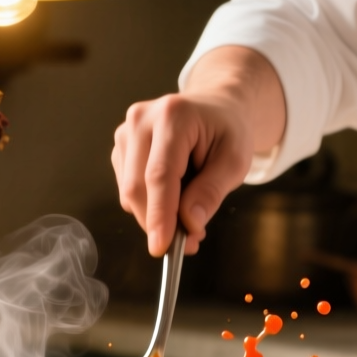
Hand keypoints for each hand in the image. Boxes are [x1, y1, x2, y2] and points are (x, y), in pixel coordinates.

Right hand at [111, 46, 284, 256]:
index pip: (160, 174)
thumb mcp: (235, 161)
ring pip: (129, 193)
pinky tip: (174, 200)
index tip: (162, 247)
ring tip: (190, 216)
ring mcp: (125, 133)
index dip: (160, 214)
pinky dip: (150, 206)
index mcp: (173, 115)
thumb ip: (211, 191)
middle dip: (160, 223)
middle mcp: (141, 120)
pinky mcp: (121, 148)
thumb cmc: (227, 132)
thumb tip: (190, 224)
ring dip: (156, 217)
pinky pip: (128, 190)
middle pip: (138, 187)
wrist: (216, 108)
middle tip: (190, 243)